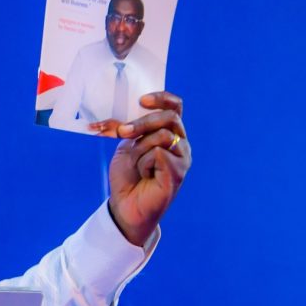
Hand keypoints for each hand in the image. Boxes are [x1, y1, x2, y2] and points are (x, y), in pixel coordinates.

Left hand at [91, 91, 191, 246]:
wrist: (125, 206)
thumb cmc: (127, 176)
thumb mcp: (125, 146)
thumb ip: (131, 128)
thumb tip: (126, 112)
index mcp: (170, 133)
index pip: (175, 107)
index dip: (162, 99)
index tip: (142, 100)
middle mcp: (180, 144)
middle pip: (169, 118)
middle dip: (142, 122)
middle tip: (122, 132)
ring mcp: (182, 158)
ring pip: (162, 136)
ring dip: (139, 150)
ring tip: (137, 166)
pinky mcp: (178, 173)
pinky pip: (159, 154)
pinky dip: (144, 163)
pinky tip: (144, 175)